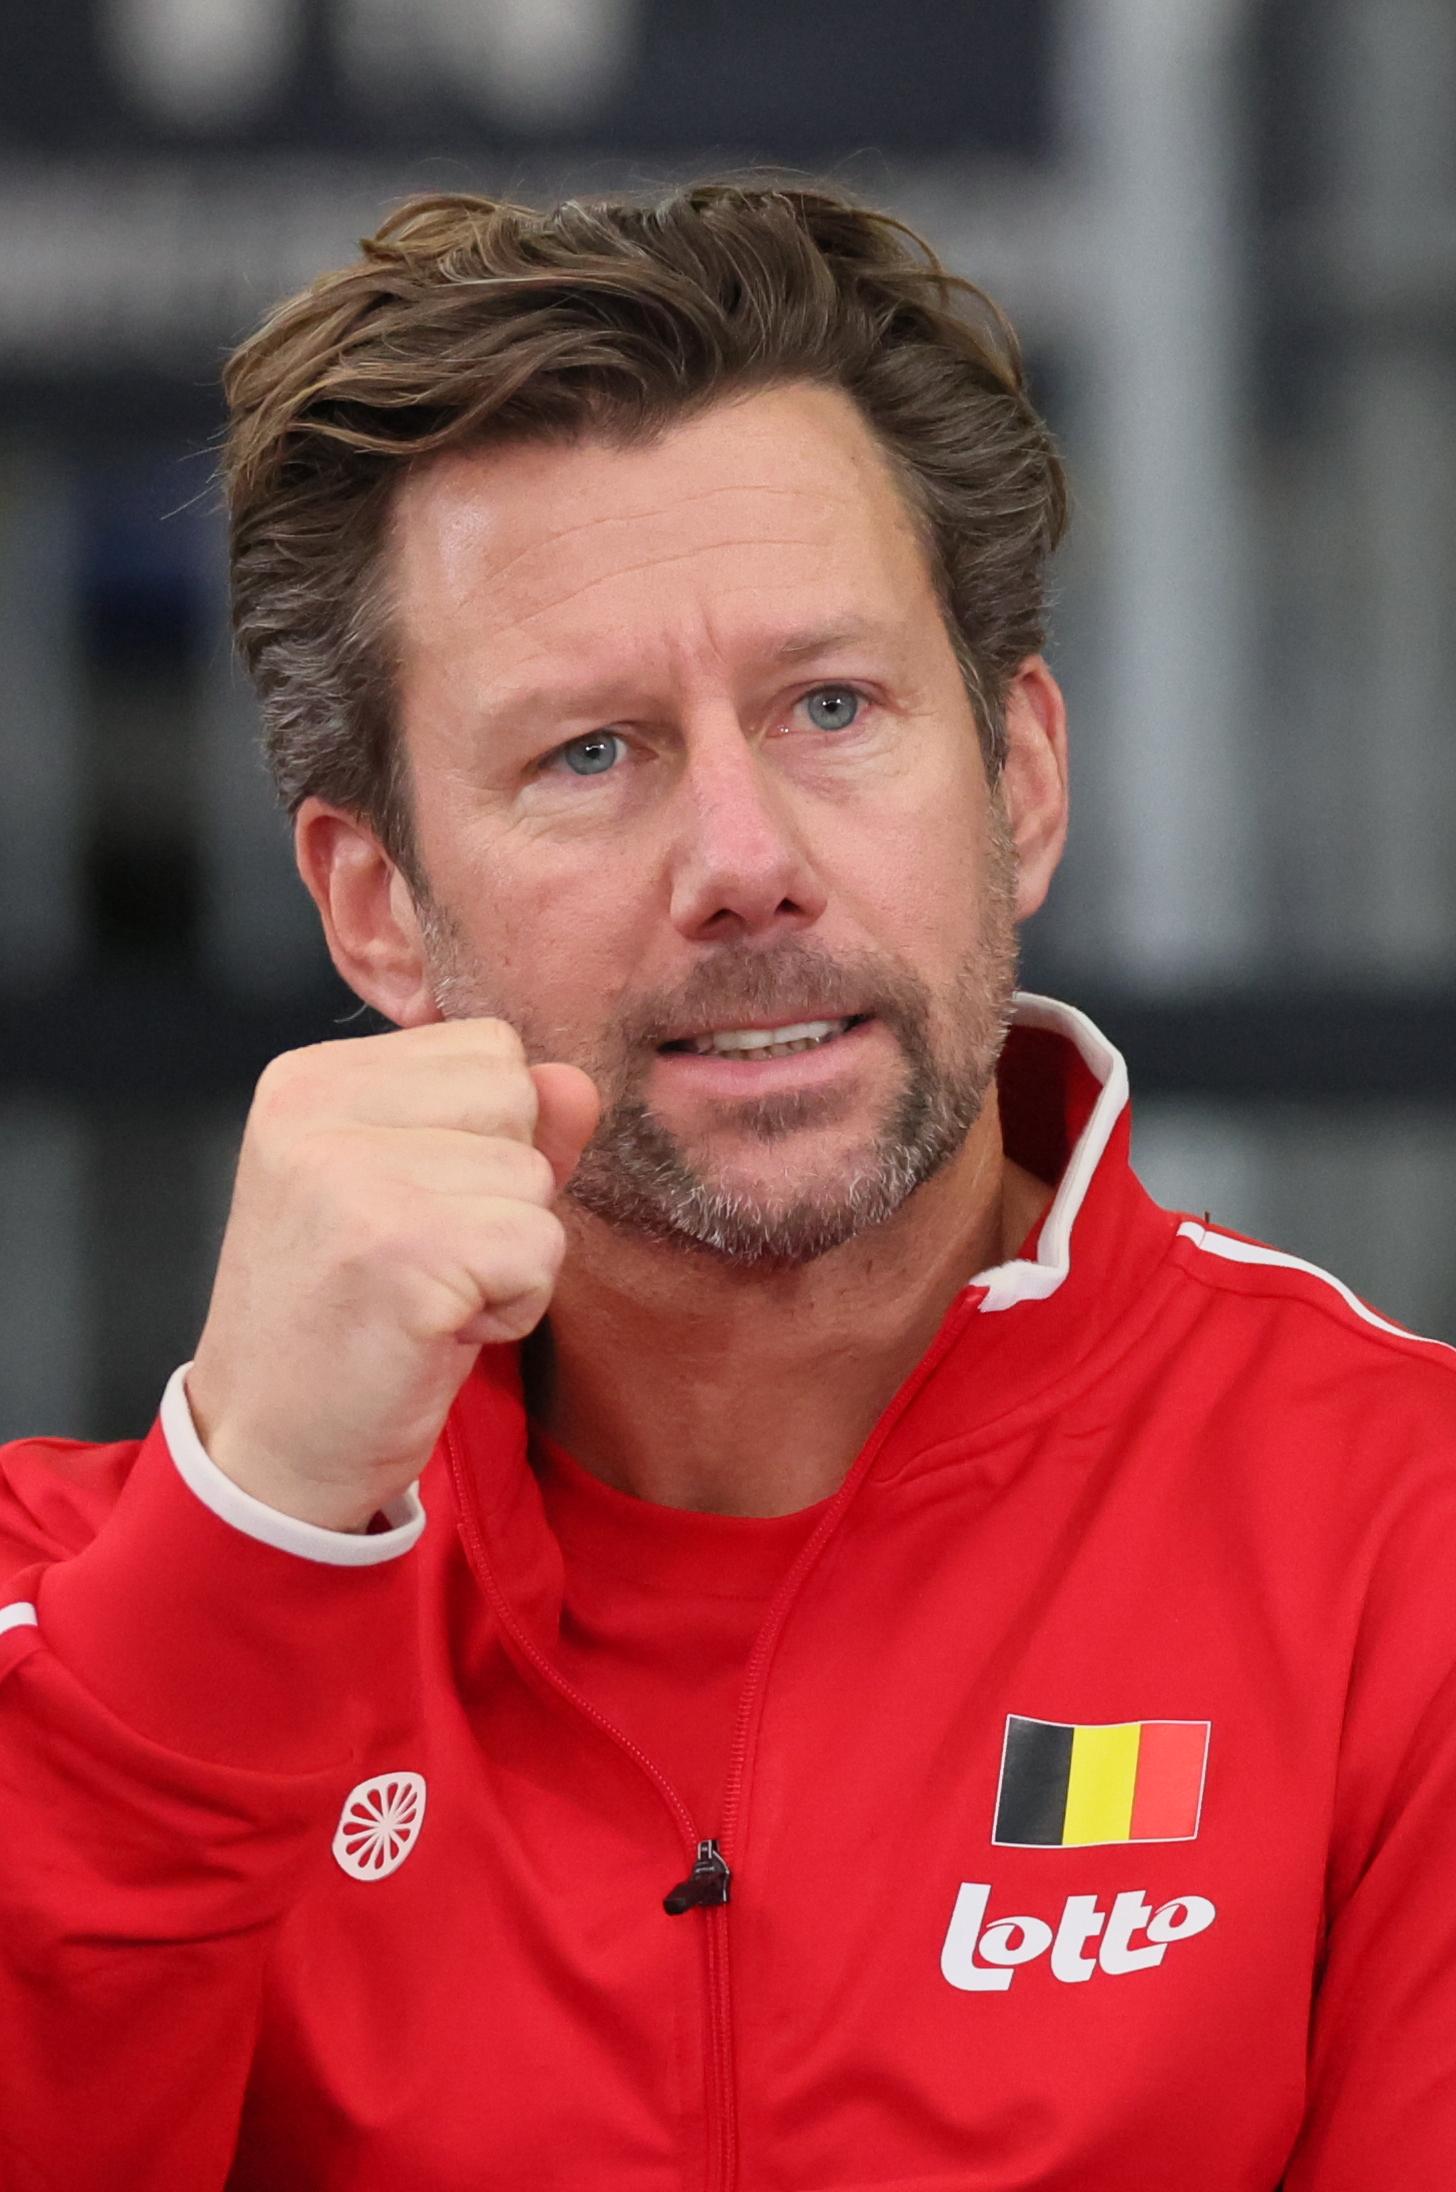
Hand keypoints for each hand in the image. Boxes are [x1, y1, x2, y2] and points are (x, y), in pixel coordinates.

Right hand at [186, 1022, 599, 1532]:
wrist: (270, 1450)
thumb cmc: (343, 1321)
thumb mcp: (411, 1194)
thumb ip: (496, 1127)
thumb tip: (577, 1083)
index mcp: (310, 1080)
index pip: (490, 1049)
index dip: (487, 1141)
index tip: (415, 1211)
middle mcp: (318, 1112)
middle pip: (520, 1100)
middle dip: (505, 1192)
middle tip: (423, 1259)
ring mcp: (353, 1177)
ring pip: (536, 1180)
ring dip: (509, 1256)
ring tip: (427, 1296)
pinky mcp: (402, 1250)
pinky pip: (541, 1248)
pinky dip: (514, 1306)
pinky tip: (440, 1330)